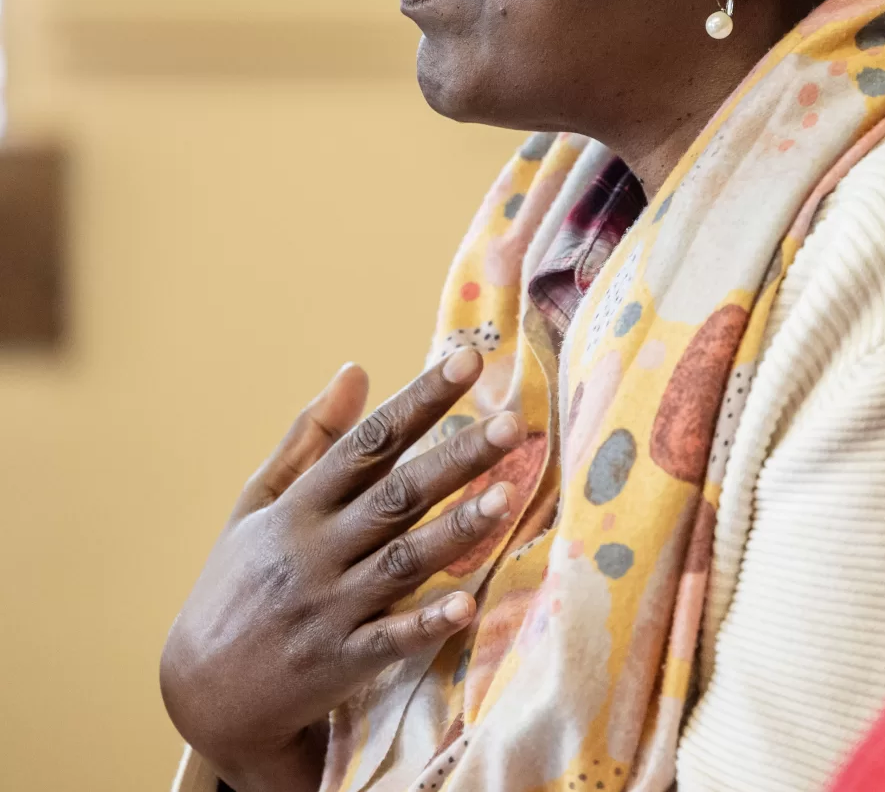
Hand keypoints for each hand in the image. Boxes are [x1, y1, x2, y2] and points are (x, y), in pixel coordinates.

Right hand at [160, 349, 524, 791]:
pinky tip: (467, 603)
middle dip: (455, 458)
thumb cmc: (238, 586)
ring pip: (402, 562)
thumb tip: (356, 369)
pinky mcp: (340, 662)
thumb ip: (308, 439)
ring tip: (508, 495)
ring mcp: (329, 608)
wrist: (202, 694)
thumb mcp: (257, 505)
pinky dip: (426, 623)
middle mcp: (316, 552)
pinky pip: (390, 640)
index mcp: (299, 507)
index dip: (420, 400)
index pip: (369, 443)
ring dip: (455, 530)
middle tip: (511, 423)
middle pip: (396, 496)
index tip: (470, 361)